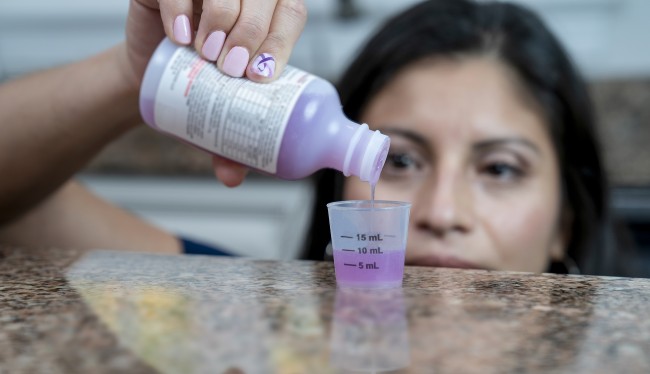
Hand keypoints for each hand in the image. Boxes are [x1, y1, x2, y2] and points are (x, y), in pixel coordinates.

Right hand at [124, 0, 306, 186]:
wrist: (153, 74)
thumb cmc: (199, 88)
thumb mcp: (220, 114)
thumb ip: (231, 143)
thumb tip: (233, 178)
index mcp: (270, 20)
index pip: (290, 14)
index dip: (281, 39)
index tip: (263, 74)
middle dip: (250, 33)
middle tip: (231, 69)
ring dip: (220, 19)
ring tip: (208, 55)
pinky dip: (180, 8)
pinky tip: (180, 35)